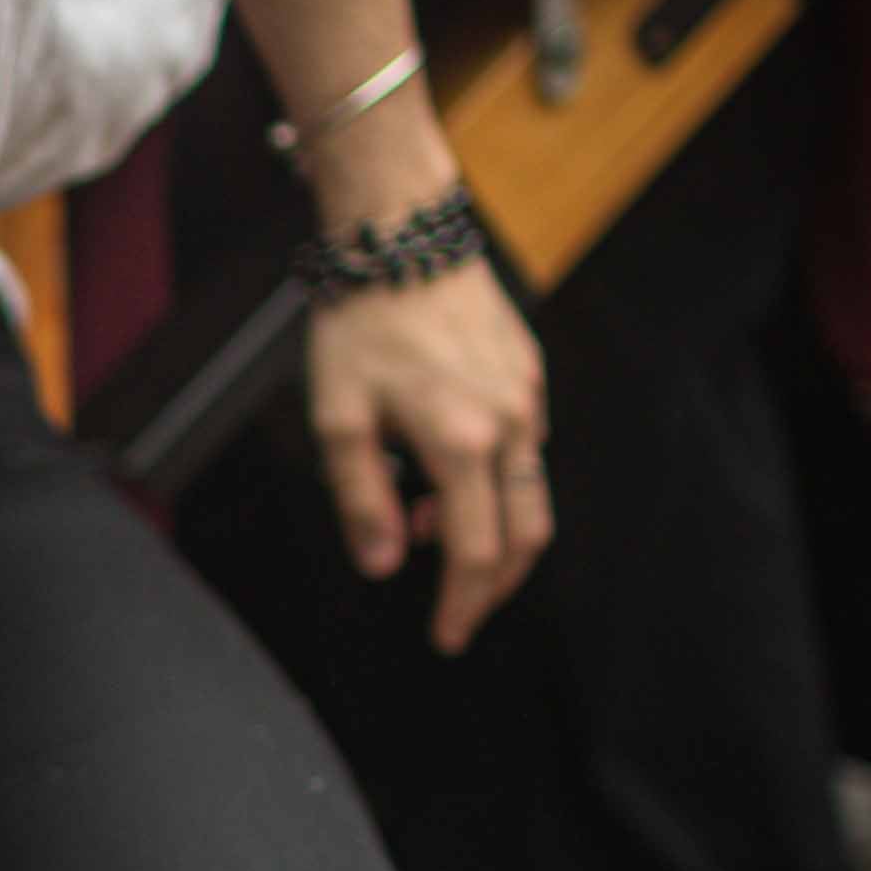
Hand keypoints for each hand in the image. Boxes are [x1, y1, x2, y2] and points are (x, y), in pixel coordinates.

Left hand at [307, 261, 551, 651]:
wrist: (402, 235)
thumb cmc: (362, 321)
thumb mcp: (337, 415)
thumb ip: (360, 497)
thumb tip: (382, 563)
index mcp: (460, 441)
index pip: (473, 552)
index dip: (461, 605)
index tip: (445, 636)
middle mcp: (509, 425)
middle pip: (524, 538)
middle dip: (490, 586)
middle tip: (455, 610)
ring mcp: (528, 398)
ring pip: (532, 497)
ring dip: (489, 531)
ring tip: (424, 524)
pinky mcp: (530, 376)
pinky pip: (526, 452)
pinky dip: (494, 484)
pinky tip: (443, 470)